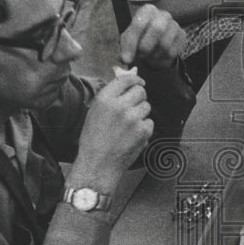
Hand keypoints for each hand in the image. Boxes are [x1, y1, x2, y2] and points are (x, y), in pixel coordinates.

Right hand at [71, 69, 152, 193]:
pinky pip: (149, 122)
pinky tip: (132, 136)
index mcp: (105, 99)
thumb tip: (126, 83)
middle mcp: (119, 106)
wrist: (98, 164)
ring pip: (146, 107)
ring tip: (128, 126)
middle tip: (133, 106)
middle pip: (140, 91)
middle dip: (139, 97)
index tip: (139, 82)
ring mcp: (133, 118)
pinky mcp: (143, 131)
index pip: (126, 80)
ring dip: (141, 113)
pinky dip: (144, 128)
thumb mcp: (95, 112)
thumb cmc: (93, 139)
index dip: (135, 80)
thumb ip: (110, 97)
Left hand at [119, 4, 185, 70]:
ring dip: (153, 55)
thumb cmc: (139, 39)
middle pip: (157, 29)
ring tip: (147, 55)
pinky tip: (158, 56)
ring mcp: (175, 24)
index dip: (132, 43)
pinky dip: (162, 58)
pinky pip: (172, 51)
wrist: (155, 45)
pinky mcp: (182, 35)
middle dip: (146, 47)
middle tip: (139, 56)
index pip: (139, 24)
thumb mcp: (128, 40)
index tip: (126, 58)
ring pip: (165, 44)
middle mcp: (163, 14)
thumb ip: (126, 48)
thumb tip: (125, 60)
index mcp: (147, 10)